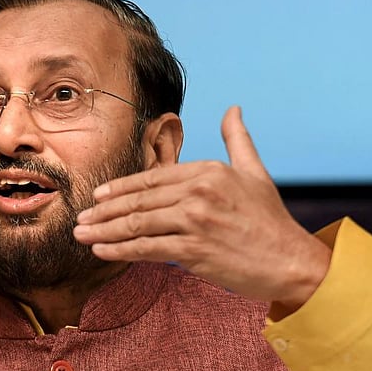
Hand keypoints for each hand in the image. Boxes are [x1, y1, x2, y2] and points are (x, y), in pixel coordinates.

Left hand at [73, 107, 330, 313]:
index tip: (97, 197)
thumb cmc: (270, 220)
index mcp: (207, 171)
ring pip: (137, 224)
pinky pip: (147, 248)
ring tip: (82, 235)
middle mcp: (198, 191)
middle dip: (103, 211)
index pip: (152, 177)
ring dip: (104, 231)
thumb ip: (237, 139)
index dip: (120, 188)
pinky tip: (102, 252)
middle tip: (79, 219)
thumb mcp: (254, 171)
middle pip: (138, 200)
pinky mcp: (194, 249)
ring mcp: (195, 220)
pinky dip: (120, 250)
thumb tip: (233, 109)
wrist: (291, 261)